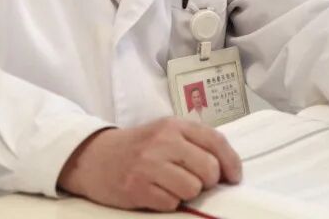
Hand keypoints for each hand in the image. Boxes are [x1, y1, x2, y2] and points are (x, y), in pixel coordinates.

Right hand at [57, 117, 241, 211]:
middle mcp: (163, 140)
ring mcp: (150, 163)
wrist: (96, 156)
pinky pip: (171, 203)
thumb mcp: (165, 133)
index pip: (216, 141)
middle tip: (192, 179)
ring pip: (193, 188)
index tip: (233, 177)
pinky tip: (155, 191)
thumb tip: (227, 168)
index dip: (231, 163)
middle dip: (207, 181)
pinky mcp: (138, 187)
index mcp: (173, 125)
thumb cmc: (138, 147)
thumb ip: (193, 142)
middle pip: (209, 169)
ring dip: (186, 193)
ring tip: (170, 185)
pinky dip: (167, 202)